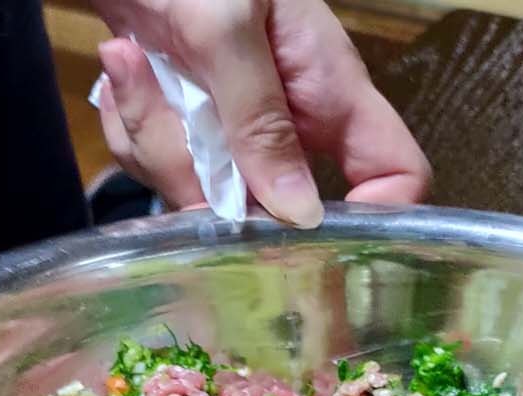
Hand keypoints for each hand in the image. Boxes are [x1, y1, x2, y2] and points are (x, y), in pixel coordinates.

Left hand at [90, 0, 429, 226]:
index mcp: (330, 90)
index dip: (379, 218)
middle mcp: (291, 122)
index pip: (397, 173)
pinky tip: (125, 70)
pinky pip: (161, 168)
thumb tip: (300, 214)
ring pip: (206, 197)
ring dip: (155, 140)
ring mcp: (237, 132)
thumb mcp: (225, 27)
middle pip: (276, 211)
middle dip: (210, 184)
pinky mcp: (189, 131)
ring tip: (134, 65)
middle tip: (175, 120)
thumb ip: (260, 119)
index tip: (321, 241)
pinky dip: (132, 126)